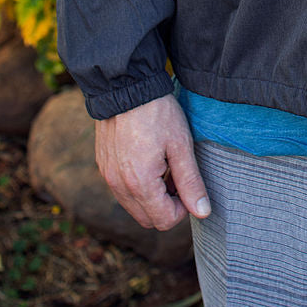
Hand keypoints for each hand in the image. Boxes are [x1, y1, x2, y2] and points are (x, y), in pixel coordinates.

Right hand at [95, 93, 210, 229]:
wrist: (126, 86)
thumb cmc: (157, 113)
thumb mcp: (181, 145)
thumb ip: (191, 182)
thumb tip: (202, 213)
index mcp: (140, 183)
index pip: (164, 221)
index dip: (182, 209)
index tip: (188, 184)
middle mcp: (119, 186)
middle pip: (147, 219)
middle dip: (167, 205)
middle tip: (178, 176)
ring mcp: (108, 177)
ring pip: (134, 206)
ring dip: (152, 197)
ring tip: (164, 165)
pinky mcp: (104, 166)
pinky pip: (122, 190)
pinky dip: (137, 185)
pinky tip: (148, 159)